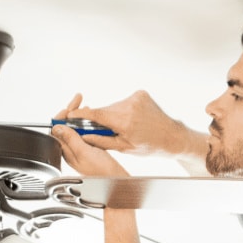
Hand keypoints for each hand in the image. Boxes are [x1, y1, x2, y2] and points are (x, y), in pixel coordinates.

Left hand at [52, 94, 129, 176]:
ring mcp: (80, 150)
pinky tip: (91, 119)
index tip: (69, 107)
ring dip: (78, 116)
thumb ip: (71, 139)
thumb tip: (57, 127)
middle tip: (78, 99)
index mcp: (66, 152)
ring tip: (84, 106)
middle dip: (70, 112)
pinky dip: (86, 123)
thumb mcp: (85, 152)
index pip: (57, 129)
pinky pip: (84, 133)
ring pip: (74, 128)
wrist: (117, 183)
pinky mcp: (89, 150)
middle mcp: (71, 150)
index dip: (62, 116)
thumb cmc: (103, 173)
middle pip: (65, 127)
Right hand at [61, 91, 202, 157]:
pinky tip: (133, 119)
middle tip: (108, 130)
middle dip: (101, 119)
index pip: (96, 115)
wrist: (172, 136)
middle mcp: (129, 106)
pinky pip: (124, 102)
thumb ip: (101, 141)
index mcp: (124, 122)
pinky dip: (123, 110)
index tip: (71, 116)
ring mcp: (136, 98)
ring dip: (113, 115)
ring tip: (125, 127)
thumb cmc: (150, 146)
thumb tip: (83, 136)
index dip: (81, 115)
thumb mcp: (124, 148)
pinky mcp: (140, 94)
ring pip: (113, 106)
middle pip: (104, 110)